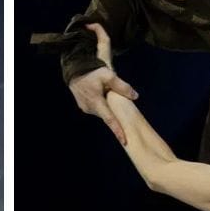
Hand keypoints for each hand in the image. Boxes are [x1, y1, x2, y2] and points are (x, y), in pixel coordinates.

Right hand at [67, 23, 137, 144]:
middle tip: (119, 104)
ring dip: (106, 106)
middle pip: (107, 115)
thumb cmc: (92, 72)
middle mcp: (90, 108)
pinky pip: (95, 108)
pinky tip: (100, 95)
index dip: (118, 131)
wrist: (74, 69)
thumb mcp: (109, 76)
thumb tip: (135, 96)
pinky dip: (100, 104)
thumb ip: (122, 87)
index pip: (110, 120)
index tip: (124, 141)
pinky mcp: (82, 105)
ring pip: (101, 111)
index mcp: (97, 102)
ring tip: (105, 93)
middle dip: (114, 113)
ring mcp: (85, 107)